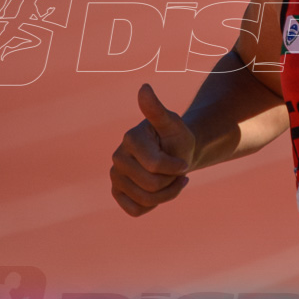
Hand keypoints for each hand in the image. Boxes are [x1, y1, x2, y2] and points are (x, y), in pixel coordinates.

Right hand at [110, 84, 195, 215]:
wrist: (176, 154)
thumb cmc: (177, 138)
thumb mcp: (173, 124)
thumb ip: (157, 110)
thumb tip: (144, 88)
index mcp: (130, 138)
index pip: (156, 166)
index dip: (177, 168)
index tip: (183, 162)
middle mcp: (117, 157)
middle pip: (151, 186)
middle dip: (172, 182)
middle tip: (176, 170)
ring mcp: (115, 176)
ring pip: (145, 201)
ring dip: (167, 194)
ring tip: (171, 181)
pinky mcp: (117, 192)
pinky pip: (136, 210)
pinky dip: (153, 205)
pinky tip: (159, 191)